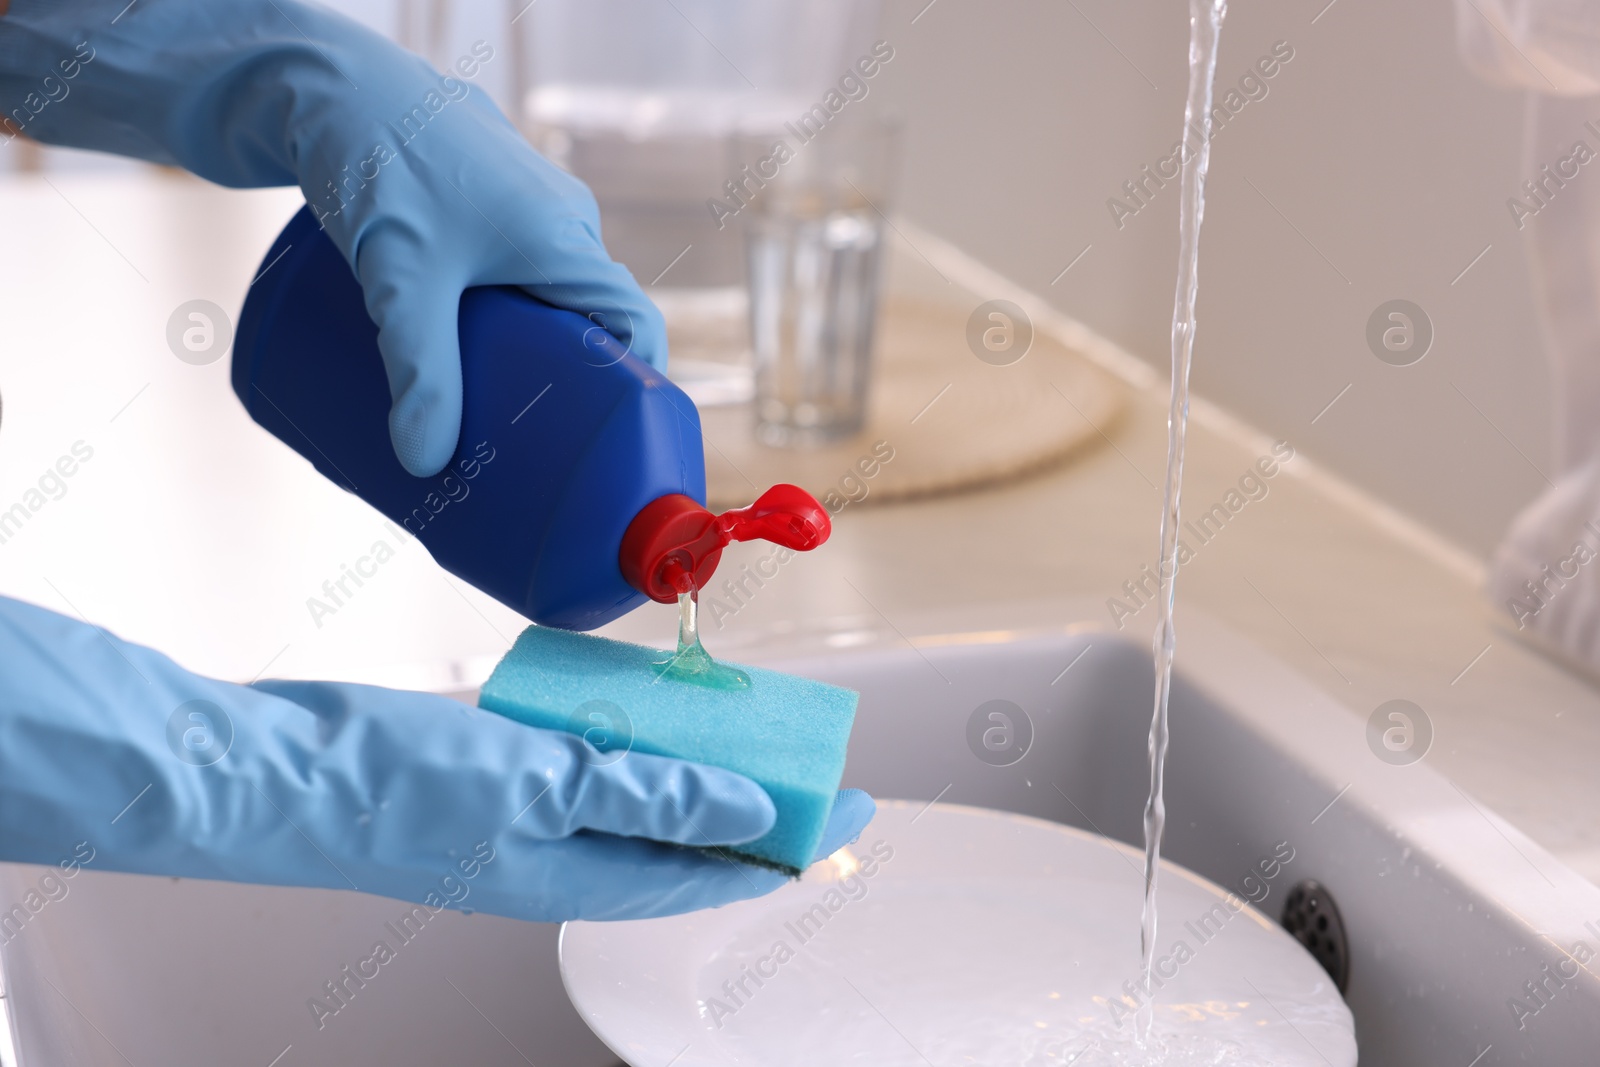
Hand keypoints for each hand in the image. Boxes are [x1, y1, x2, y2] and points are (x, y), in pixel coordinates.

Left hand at [0, 0, 666, 475]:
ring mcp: (526, 207)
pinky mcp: (486, 201)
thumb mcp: (399, 278)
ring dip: (533, 350)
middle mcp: (561, 222)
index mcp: (566, 240)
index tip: (606, 448)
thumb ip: (416, 370)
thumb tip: (421, 465)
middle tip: (532, 445)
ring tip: (493, 407)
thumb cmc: (379, 158)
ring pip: (548, 294)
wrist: (329, 78)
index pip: (634, 326)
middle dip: (569, 385)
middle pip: (590, 318)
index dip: (637, 390)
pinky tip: (469, 348)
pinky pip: (518, 268)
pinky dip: (507, 315)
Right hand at [0, 597, 873, 920]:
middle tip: (812, 762)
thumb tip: (754, 816)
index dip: (793, 843)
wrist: (279, 768)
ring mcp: (531, 815)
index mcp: (585, 873)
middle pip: (689, 837)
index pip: (718, 870)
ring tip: (748, 727)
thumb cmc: (395, 787)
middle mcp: (566, 854)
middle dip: (758, 807)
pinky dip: (631, 735)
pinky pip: (589, 760)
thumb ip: (653, 798)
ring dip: (697, 767)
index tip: (853, 809)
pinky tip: (645, 700)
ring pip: (641, 796)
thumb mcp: (544, 784)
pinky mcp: (501, 774)